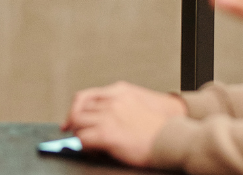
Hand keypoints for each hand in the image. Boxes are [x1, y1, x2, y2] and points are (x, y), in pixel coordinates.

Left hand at [62, 82, 184, 166]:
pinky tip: (93, 151)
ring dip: (80, 135)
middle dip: (75, 124)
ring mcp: (108, 117)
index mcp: (119, 91)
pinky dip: (84, 146)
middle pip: (78, 109)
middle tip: (76, 135)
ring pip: (78, 124)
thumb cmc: (159, 127)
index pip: (85, 96)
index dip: (74, 109)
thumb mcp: (138, 105)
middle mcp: (111, 101)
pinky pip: (83, 139)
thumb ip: (119, 105)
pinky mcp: (107, 134)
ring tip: (89, 144)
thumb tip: (103, 116)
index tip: (70, 120)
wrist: (172, 138)